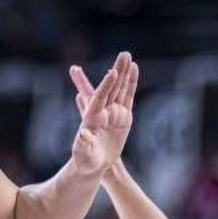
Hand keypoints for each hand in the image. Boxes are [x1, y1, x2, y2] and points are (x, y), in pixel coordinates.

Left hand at [67, 51, 136, 176]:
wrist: (92, 165)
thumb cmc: (84, 161)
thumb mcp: (83, 154)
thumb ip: (83, 145)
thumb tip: (83, 134)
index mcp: (92, 117)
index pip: (98, 98)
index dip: (106, 86)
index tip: (112, 74)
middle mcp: (102, 111)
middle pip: (111, 87)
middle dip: (118, 70)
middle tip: (124, 54)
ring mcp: (113, 112)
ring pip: (120, 88)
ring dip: (124, 72)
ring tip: (128, 56)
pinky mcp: (123, 116)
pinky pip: (128, 96)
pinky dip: (131, 83)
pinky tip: (134, 69)